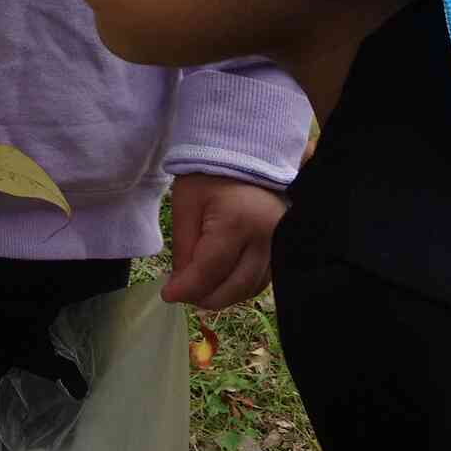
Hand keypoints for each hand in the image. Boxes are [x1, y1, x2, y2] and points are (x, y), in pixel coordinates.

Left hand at [160, 174, 284, 310]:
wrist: (247, 153)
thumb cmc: (210, 174)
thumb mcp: (186, 205)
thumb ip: (184, 247)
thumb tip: (182, 284)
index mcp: (237, 223)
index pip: (210, 271)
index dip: (187, 288)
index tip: (167, 295)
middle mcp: (266, 239)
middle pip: (234, 287)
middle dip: (204, 297)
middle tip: (181, 293)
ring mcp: (279, 245)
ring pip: (250, 288)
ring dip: (222, 295)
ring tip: (198, 288)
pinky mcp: (283, 248)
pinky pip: (261, 279)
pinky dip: (239, 285)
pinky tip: (220, 280)